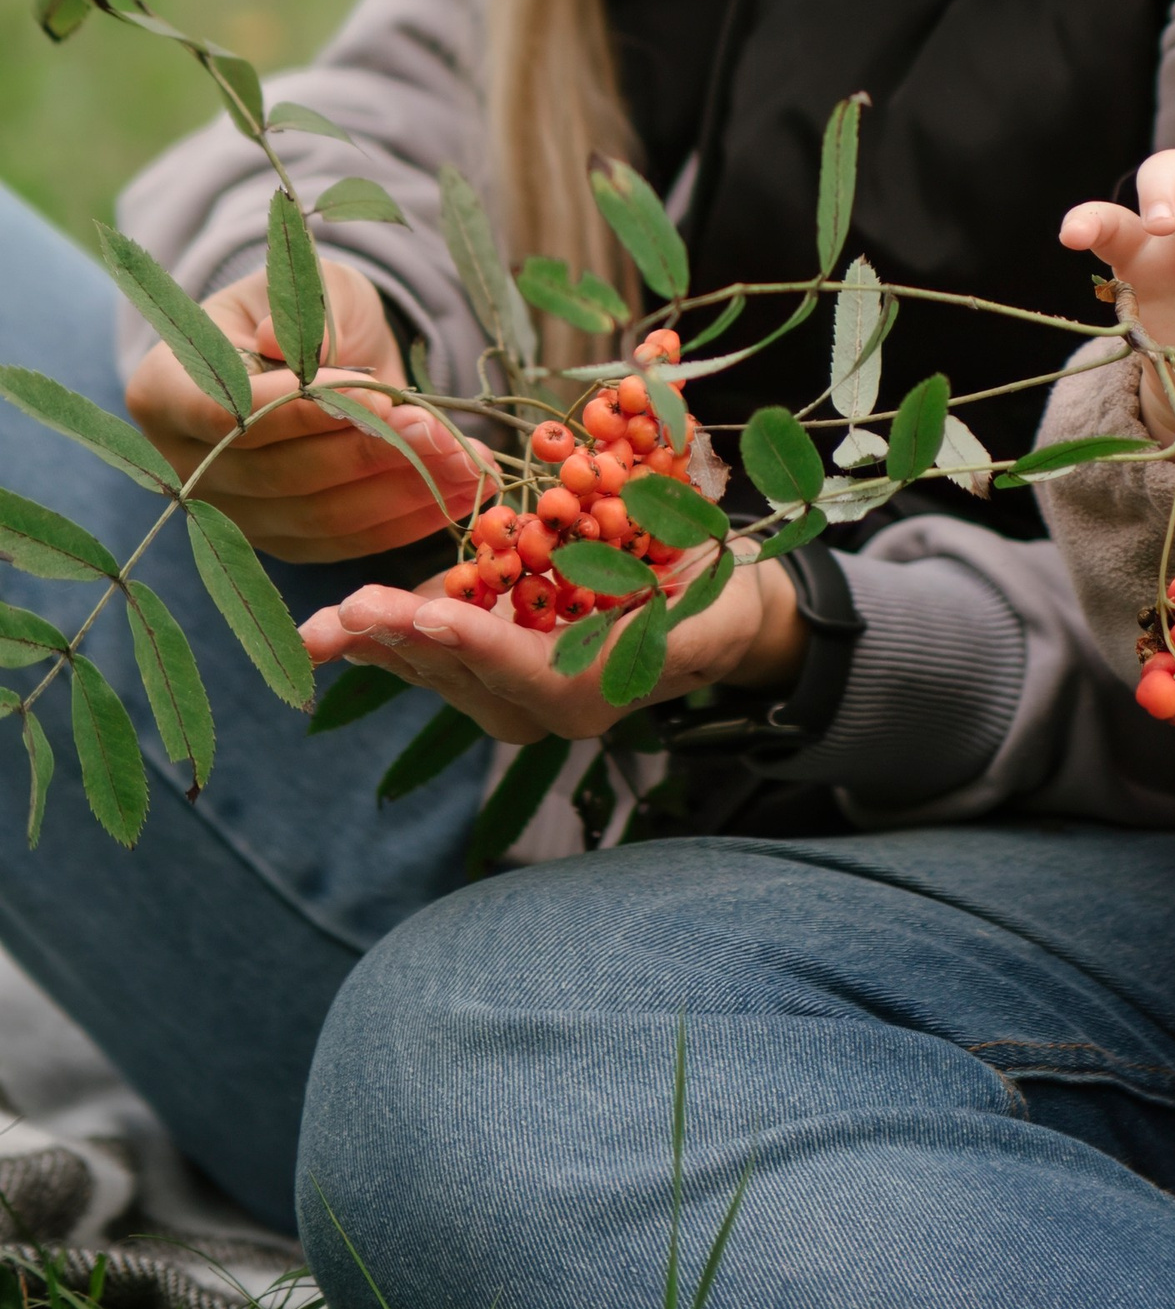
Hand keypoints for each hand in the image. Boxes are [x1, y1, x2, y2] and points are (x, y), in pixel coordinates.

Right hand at [127, 260, 486, 561]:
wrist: (316, 351)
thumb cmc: (303, 309)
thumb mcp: (310, 285)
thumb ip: (307, 312)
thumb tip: (283, 340)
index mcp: (165, 388)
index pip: (228, 413)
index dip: (302, 410)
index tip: (374, 391)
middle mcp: (186, 465)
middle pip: (282, 473)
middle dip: (373, 451)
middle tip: (444, 431)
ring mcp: (232, 514)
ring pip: (321, 517)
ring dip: (404, 492)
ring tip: (469, 463)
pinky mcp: (282, 542)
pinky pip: (347, 543)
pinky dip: (408, 521)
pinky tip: (459, 495)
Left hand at [302, 551, 805, 743]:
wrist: (717, 612)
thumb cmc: (717, 602)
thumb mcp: (711, 611)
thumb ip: (673, 627)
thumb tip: (650, 620)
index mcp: (590, 693)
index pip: (524, 670)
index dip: (478, 643)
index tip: (431, 615)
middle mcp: (541, 705)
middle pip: (462, 671)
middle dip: (402, 638)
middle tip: (346, 613)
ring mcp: (511, 687)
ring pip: (435, 667)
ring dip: (378, 642)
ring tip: (322, 626)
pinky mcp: (494, 662)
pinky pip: (433, 653)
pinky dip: (388, 634)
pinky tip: (340, 626)